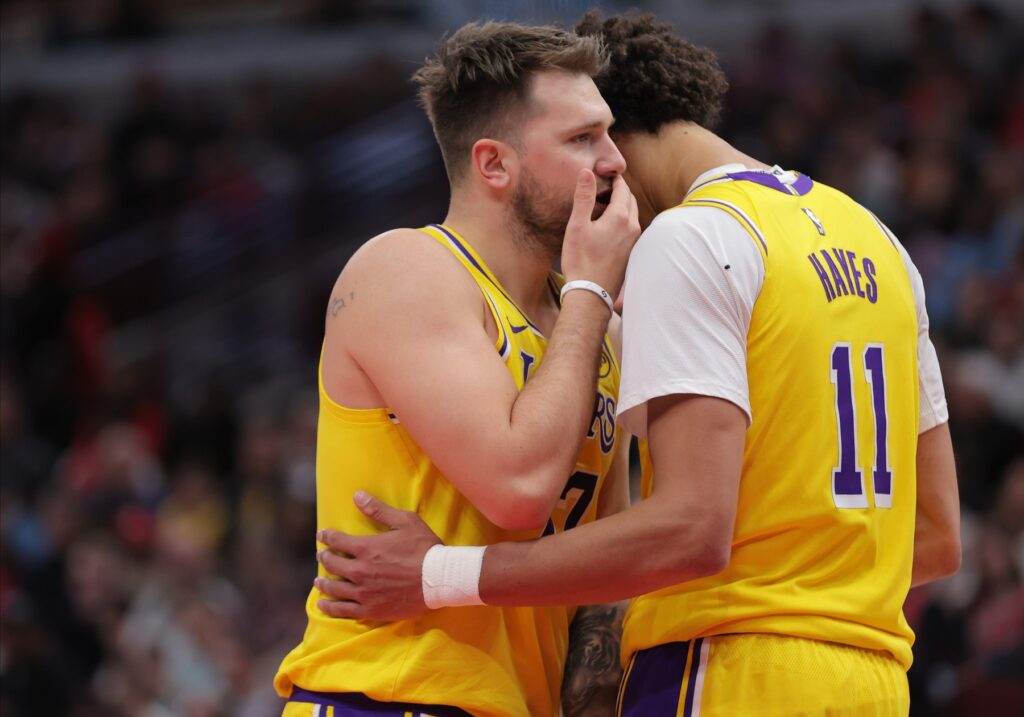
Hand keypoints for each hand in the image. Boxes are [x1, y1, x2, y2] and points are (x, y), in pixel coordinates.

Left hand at [315, 491, 441, 620]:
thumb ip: (379, 510)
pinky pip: (343, 610)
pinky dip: (330, 607)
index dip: (327, 537)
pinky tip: (324, 605)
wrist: (439, 579)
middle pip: (333, 565)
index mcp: (366, 548)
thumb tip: (357, 495)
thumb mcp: (405, 522)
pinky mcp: (370, 609)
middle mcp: (360, 571)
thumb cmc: (424, 548)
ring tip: (318, 581)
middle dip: (324, 558)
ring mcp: (364, 592)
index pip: (337, 541)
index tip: (322, 535)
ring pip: (335, 588)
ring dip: (324, 583)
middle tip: (321, 556)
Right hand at [561, 171, 640, 299]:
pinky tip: (606, 226)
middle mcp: (632, 227)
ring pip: (631, 214)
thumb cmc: (581, 261)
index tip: (604, 173)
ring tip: (603, 204)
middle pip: (630, 200)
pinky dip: (622, 220)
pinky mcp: (631, 252)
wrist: (591, 294)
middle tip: (603, 186)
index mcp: (620, 217)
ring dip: (621, 205)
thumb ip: (584, 197)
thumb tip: (587, 172)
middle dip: (619, 190)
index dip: (614, 178)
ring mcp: (634, 241)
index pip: (622, 188)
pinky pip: (630, 228)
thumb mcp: (577, 226)